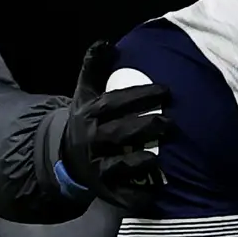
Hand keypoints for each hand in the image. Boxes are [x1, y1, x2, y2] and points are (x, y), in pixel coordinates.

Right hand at [45, 75, 172, 209]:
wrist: (67, 158)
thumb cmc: (86, 120)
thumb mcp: (85, 93)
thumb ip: (93, 67)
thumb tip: (105, 41)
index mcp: (90, 114)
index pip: (115, 103)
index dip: (140, 96)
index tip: (166, 91)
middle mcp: (92, 140)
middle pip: (119, 133)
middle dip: (145, 127)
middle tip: (170, 122)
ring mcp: (98, 166)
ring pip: (119, 165)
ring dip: (140, 162)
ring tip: (160, 156)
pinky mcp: (105, 189)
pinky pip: (122, 195)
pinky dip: (138, 195)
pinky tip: (156, 192)